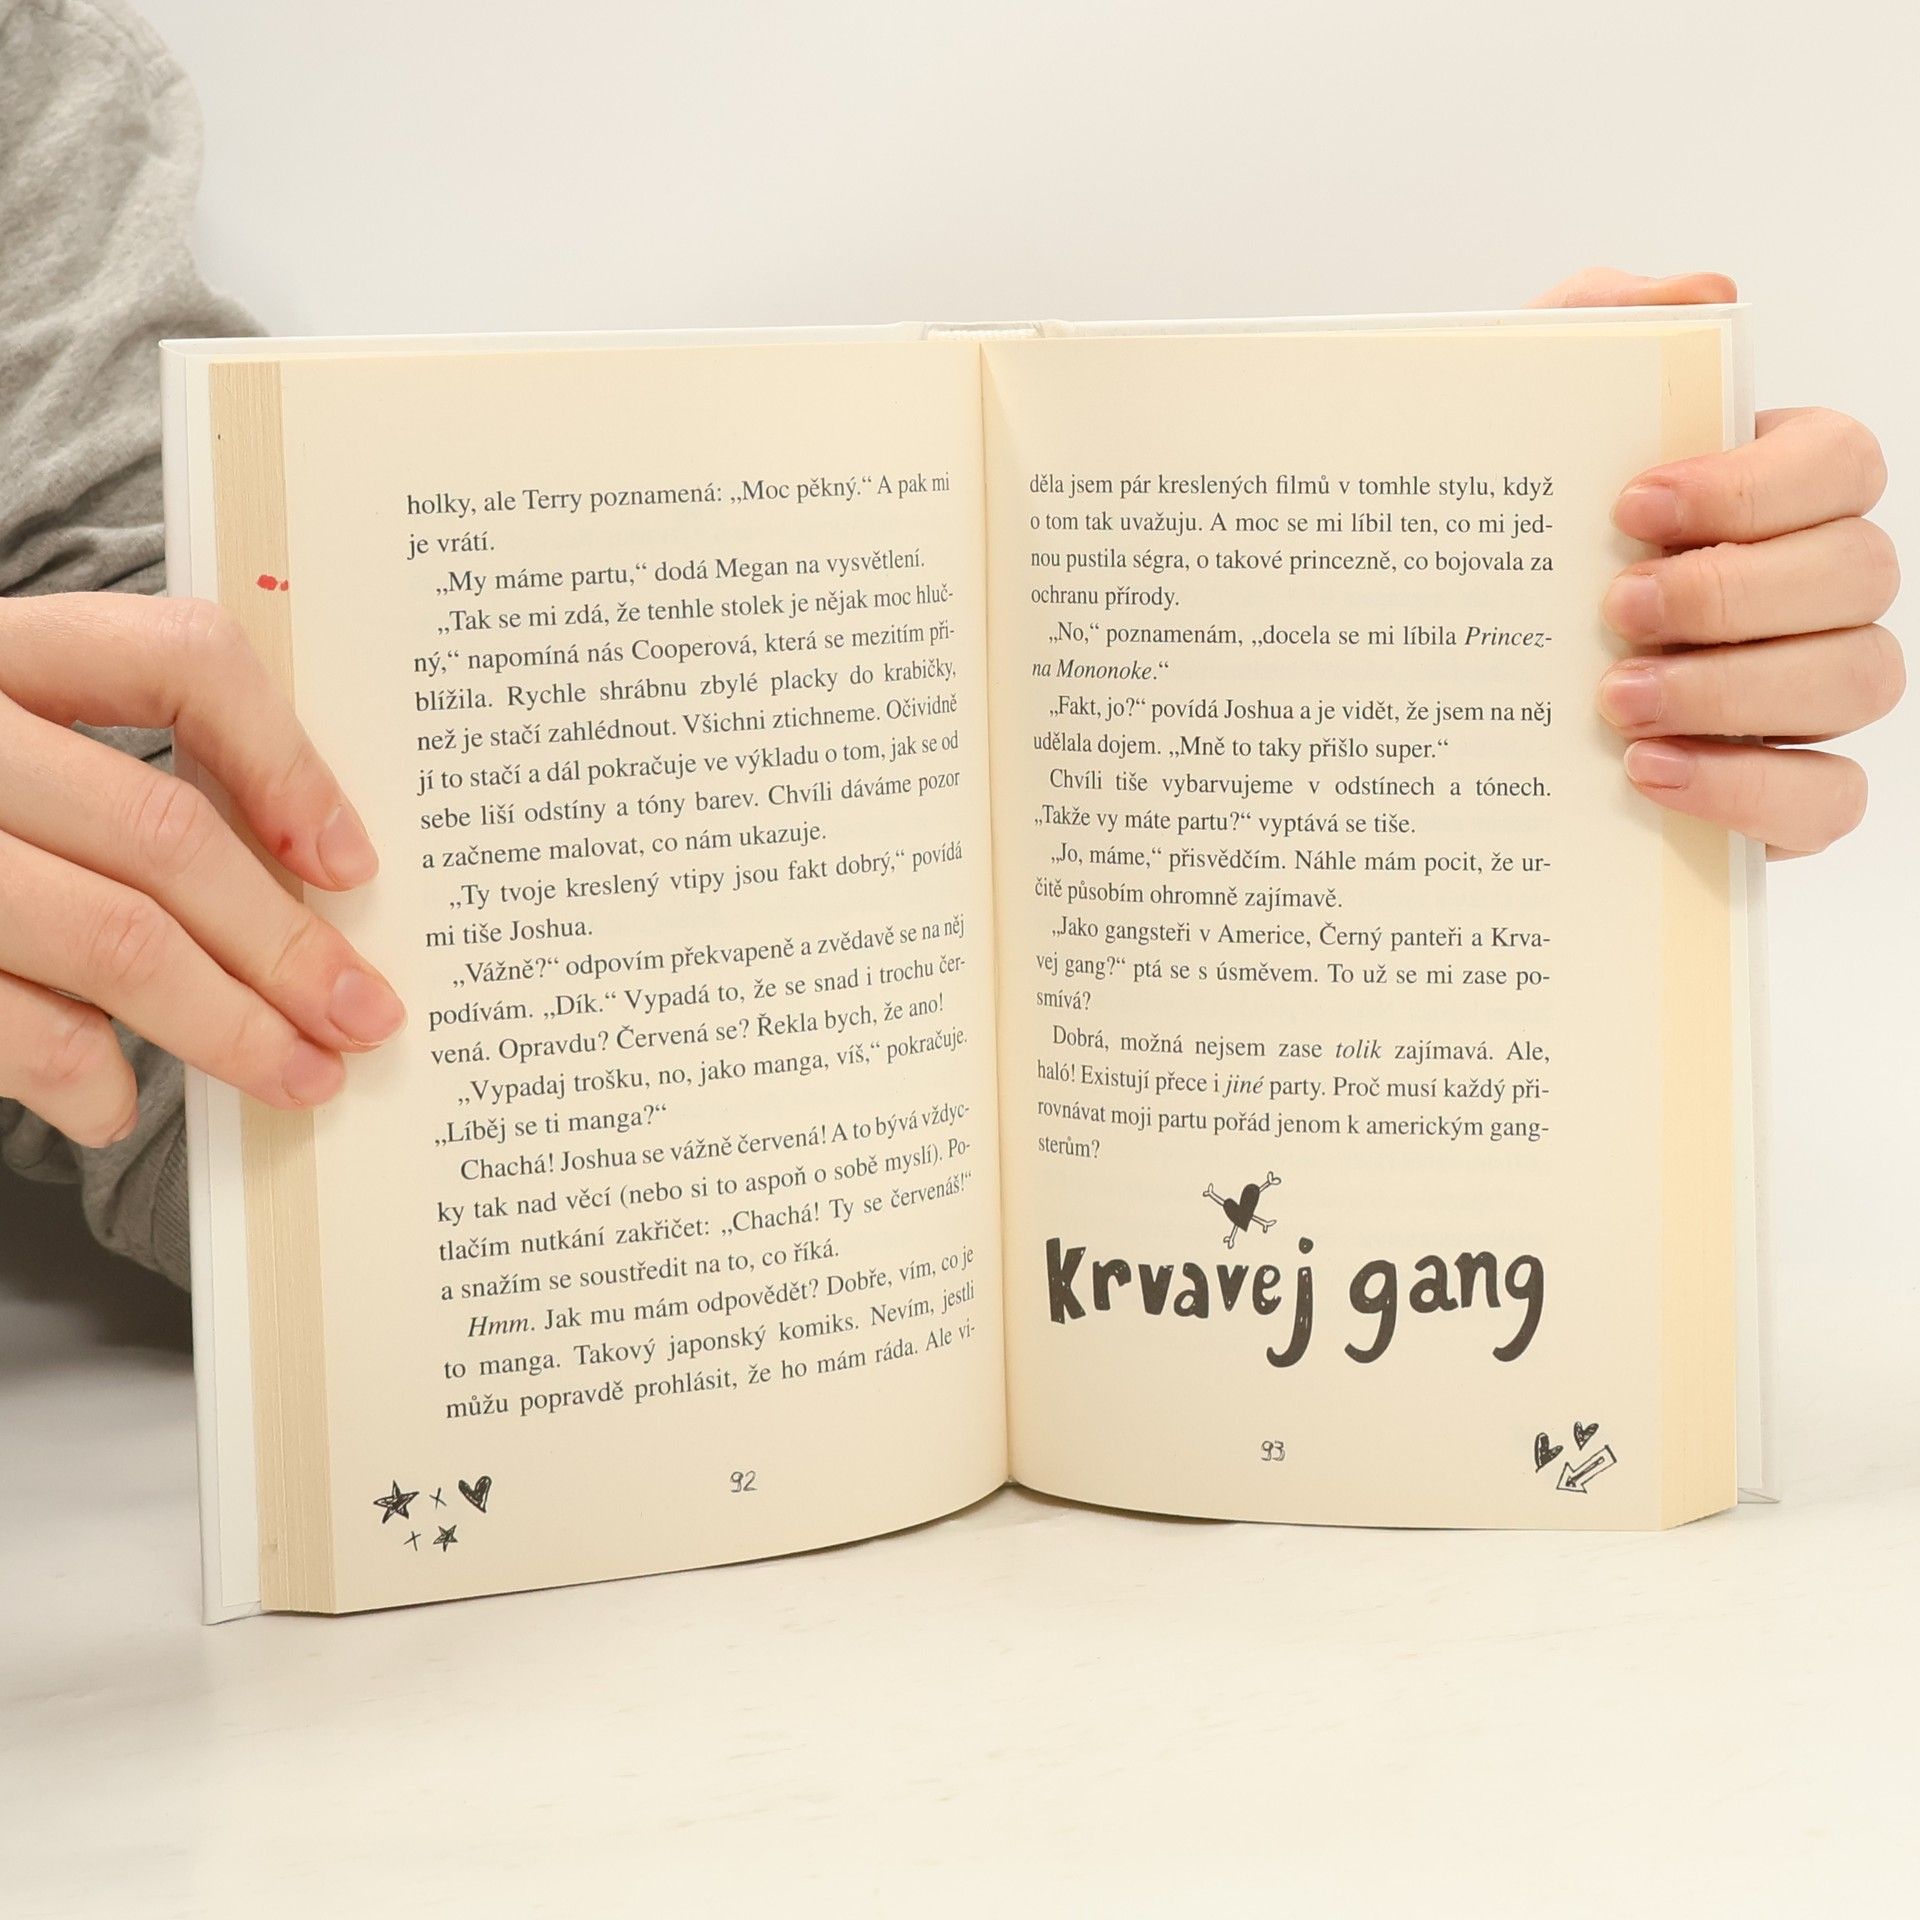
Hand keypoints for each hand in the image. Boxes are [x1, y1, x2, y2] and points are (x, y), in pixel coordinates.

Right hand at [0, 594, 403, 1146]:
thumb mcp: (6, 746)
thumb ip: (108, 781)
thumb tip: (295, 881)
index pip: (177, 657)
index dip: (284, 760)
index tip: (351, 863)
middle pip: (163, 833)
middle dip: (287, 946)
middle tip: (363, 1017)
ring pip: (110, 938)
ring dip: (225, 1027)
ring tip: (296, 1075)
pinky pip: (8, 1021)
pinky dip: (82, 1077)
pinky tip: (114, 1103)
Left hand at [1535, 267, 1901, 854]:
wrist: (1429, 689)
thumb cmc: (1498, 546)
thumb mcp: (1512, 422)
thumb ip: (1592, 330)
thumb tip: (1704, 296)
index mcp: (1766, 494)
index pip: (1839, 462)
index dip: (1757, 484)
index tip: (1633, 506)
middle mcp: (1807, 592)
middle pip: (1861, 572)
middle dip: (1737, 591)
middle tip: (1616, 611)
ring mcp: (1803, 696)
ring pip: (1859, 679)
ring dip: (1738, 689)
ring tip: (1615, 702)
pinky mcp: (1780, 796)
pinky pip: (1829, 798)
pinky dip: (1751, 789)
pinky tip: (1650, 775)